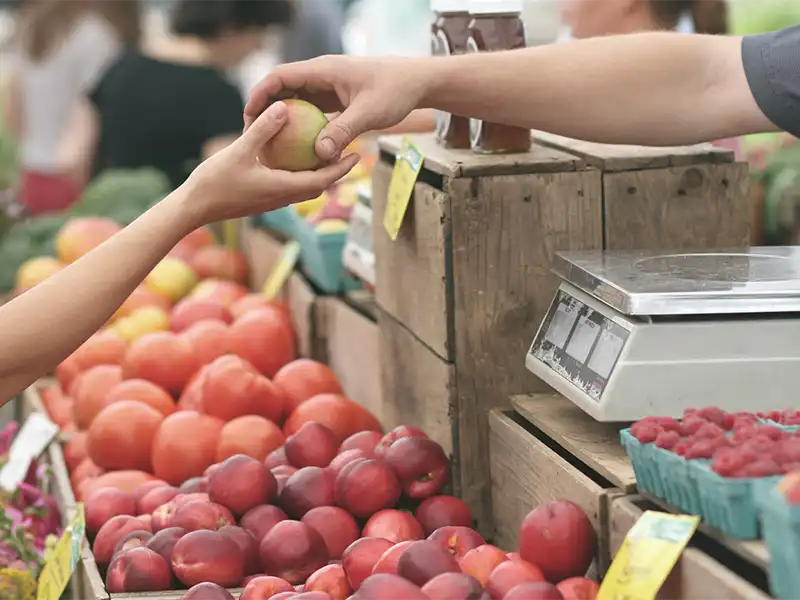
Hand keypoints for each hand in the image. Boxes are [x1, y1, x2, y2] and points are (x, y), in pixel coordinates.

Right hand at [185, 101, 359, 225]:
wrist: (193, 208)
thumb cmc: (214, 182)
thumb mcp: (239, 151)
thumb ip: (263, 129)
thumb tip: (283, 107)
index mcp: (282, 188)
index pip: (322, 180)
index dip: (341, 168)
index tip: (357, 155)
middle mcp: (282, 198)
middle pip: (318, 185)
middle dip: (336, 171)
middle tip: (350, 152)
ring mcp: (271, 200)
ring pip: (304, 187)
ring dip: (318, 173)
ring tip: (327, 153)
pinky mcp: (262, 198)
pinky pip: (288, 185)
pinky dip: (299, 173)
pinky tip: (293, 157)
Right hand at [244, 55, 426, 161]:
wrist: (416, 82)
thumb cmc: (395, 91)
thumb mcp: (369, 113)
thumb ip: (343, 131)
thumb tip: (320, 154)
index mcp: (323, 70)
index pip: (280, 76)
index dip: (260, 94)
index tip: (248, 116)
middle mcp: (321, 76)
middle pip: (282, 89)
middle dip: (265, 109)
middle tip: (252, 134)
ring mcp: (328, 87)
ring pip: (296, 101)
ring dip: (282, 119)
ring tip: (268, 143)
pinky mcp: (335, 99)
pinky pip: (311, 111)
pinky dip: (301, 126)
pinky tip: (296, 149)